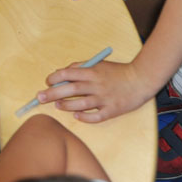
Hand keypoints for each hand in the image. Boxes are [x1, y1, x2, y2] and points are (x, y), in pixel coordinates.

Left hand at [38, 61, 153, 122]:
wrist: (141, 79)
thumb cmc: (118, 72)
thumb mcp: (99, 64)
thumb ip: (81, 67)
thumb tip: (62, 72)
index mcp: (92, 72)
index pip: (68, 74)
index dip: (55, 78)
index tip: (47, 82)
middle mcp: (96, 85)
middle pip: (70, 90)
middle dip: (52, 93)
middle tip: (39, 97)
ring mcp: (104, 98)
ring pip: (80, 104)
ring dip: (66, 105)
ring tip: (57, 105)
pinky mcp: (112, 110)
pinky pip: (96, 116)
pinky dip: (85, 117)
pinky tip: (76, 115)